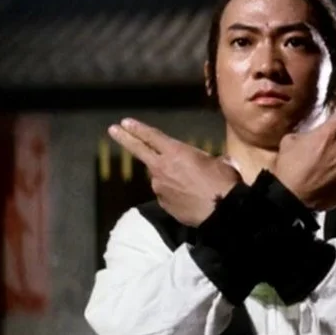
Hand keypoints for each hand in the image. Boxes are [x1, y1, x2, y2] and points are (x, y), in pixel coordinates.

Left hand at [108, 118, 240, 225]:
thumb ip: (206, 160)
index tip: (125, 122)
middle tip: (112, 130)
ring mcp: (160, 187)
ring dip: (168, 177)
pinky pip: (166, 194)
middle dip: (124, 138)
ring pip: (159, 177)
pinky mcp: (163, 204)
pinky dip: (174, 193)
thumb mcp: (219, 162)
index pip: (151, 136)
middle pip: (139, 150)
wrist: (223, 211)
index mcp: (176, 152)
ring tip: (191, 184)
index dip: (137, 128)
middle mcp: (162, 168)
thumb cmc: (223, 182)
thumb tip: (217, 161)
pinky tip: (189, 197)